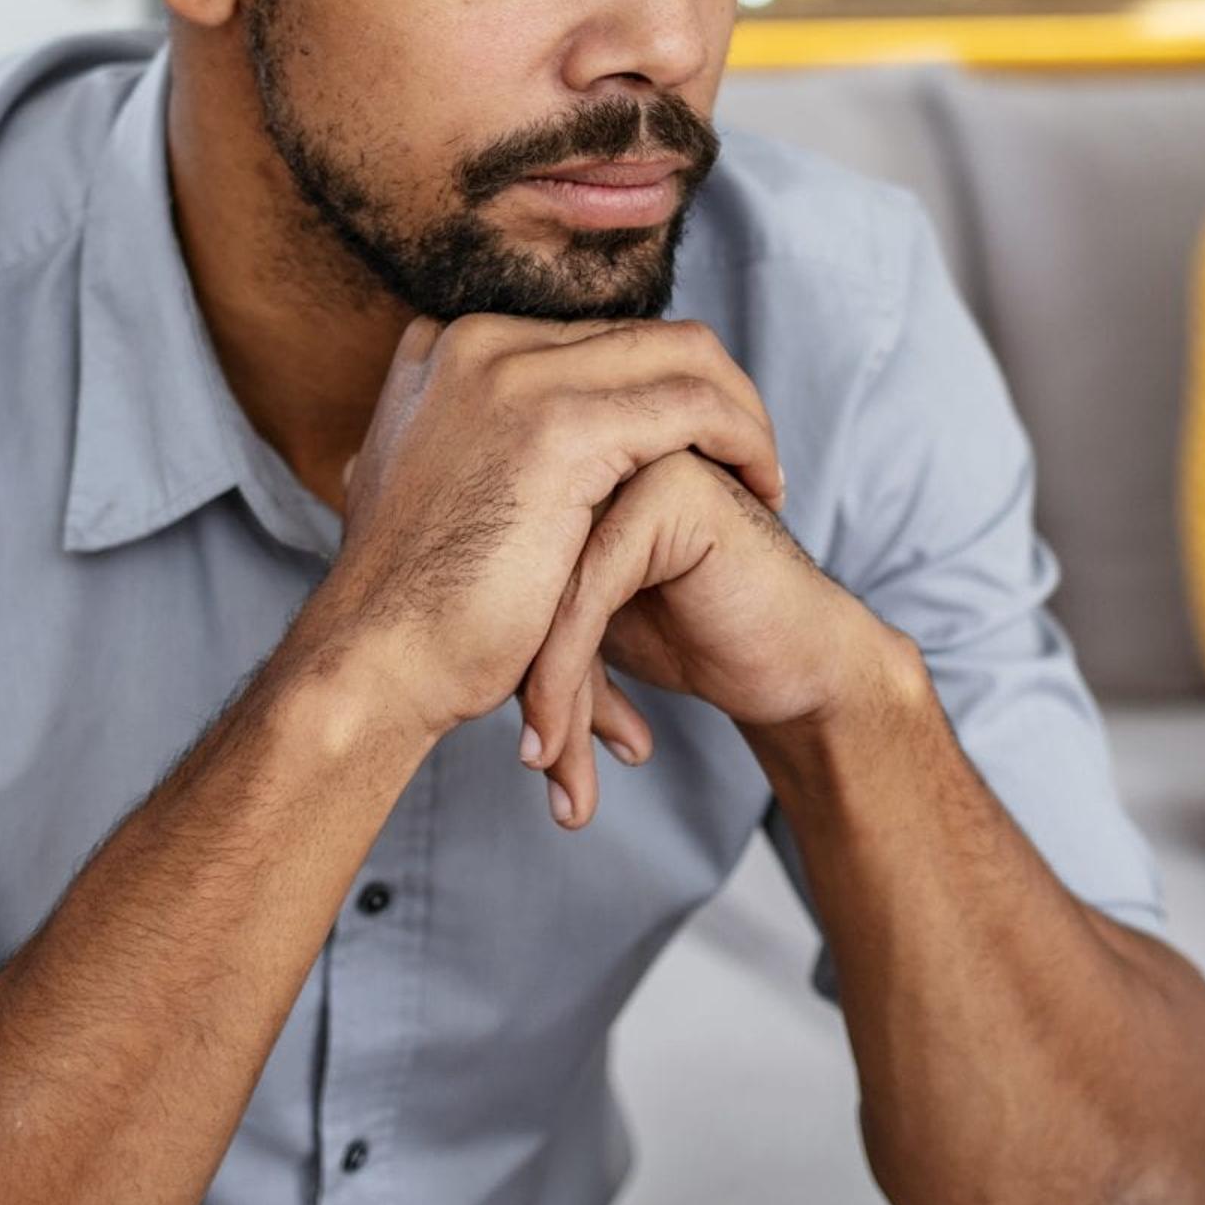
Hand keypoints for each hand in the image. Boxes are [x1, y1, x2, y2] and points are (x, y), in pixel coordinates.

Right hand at [292, 315, 787, 826]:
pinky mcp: (559, 424)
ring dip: (741, 414)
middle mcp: (478, 341)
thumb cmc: (412, 613)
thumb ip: (482, 456)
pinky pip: (693, 404)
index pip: (594, 340)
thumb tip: (514, 471)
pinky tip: (759, 490)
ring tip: (765, 479)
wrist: (372, 662)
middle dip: (713, 393)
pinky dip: (742, 439)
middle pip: (643, 335)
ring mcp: (515, 374)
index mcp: (447, 351)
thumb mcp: (439, 500)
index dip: (659, 389)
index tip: (698, 449)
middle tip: (751, 461)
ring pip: (683, 355)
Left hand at [518, 449, 902, 785]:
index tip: (493, 731)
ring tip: (545, 762)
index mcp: (557, 457)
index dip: (483, 649)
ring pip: (542, 582)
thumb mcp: (575, 618)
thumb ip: (514, 594)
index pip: (486, 552)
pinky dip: (568, 676)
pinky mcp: (672, 490)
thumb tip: (413, 653)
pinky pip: (588, 591)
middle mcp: (590, 442)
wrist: (791, 659)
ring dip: (542, 687)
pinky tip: (568, 744)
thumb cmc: (687, 635)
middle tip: (527, 758)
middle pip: (510, 566)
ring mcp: (632, 455)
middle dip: (504, 673)